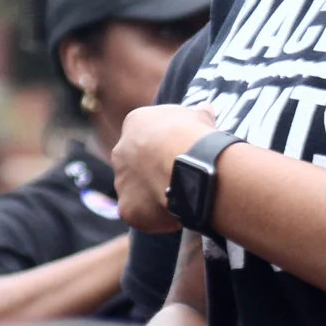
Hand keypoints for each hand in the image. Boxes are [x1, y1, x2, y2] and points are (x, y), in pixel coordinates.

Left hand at [113, 104, 218, 233]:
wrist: (189, 165)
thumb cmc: (195, 136)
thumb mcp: (199, 118)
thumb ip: (196, 115)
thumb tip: (205, 108)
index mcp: (135, 125)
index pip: (145, 136)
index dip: (164, 147)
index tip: (180, 155)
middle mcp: (120, 152)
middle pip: (136, 164)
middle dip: (154, 172)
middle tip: (179, 179)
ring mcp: (121, 182)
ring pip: (136, 191)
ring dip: (153, 195)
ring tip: (181, 198)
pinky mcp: (127, 208)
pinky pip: (140, 215)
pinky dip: (155, 217)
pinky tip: (175, 214)